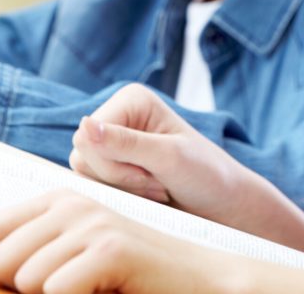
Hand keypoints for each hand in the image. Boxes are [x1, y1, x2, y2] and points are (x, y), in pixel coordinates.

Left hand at [0, 189, 233, 293]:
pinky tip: (103, 292)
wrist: (194, 278)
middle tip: (71, 286)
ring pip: (24, 280)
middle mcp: (70, 203)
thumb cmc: (129, 274)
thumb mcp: (67, 261)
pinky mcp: (112, 249)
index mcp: (56, 200)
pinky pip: (55, 291)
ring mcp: (92, 223)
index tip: (32, 280)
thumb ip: (16, 258)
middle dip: (21, 287)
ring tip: (90, 289)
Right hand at [69, 84, 256, 230]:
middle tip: (155, 182)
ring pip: (84, 173)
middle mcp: (118, 116)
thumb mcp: (167, 157)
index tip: (151, 172)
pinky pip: (92, 185)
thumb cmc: (205, 174)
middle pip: (82, 154)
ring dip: (120, 189)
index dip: (113, 163)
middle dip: (118, 178)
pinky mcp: (113, 166)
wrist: (221, 203)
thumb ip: (125, 143)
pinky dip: (118, 196)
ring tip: (155, 187)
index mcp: (130, 100)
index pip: (86, 135)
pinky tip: (146, 195)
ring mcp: (114, 142)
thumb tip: (84, 126)